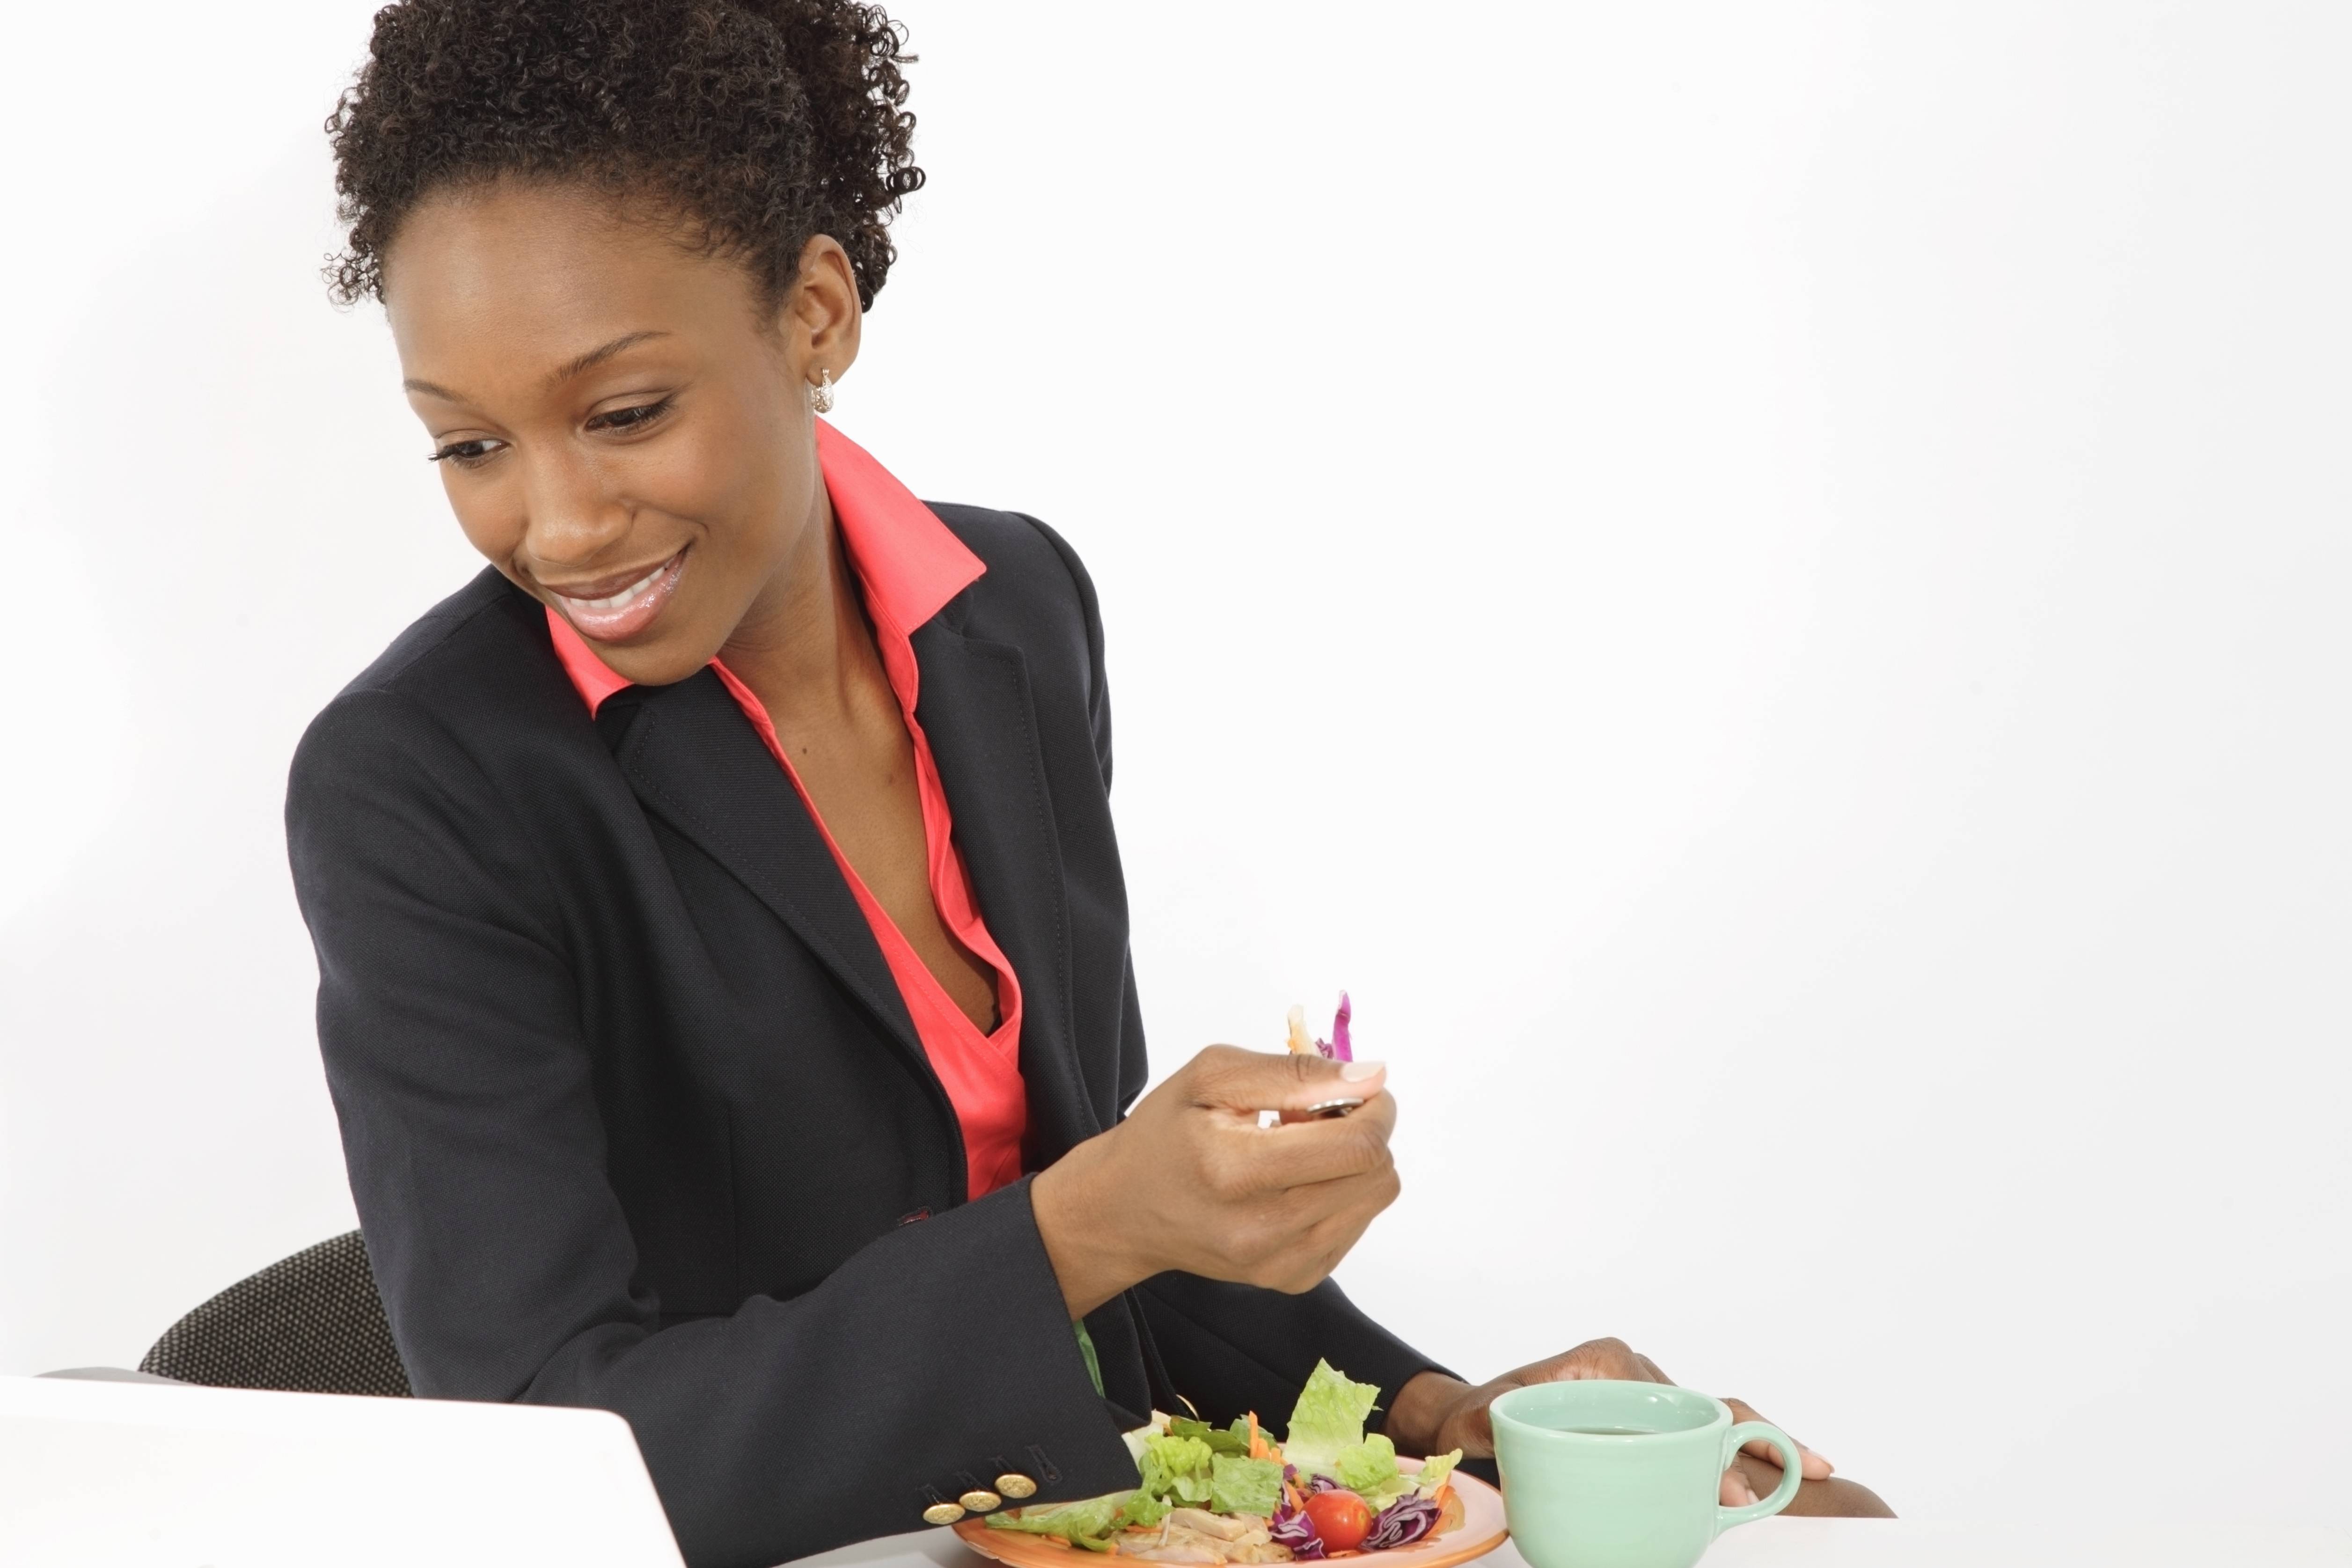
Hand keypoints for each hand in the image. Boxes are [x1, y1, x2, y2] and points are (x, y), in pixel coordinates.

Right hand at [1031, 1047, 1396, 1317]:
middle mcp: (1262, 1230)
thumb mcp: (1212, 1076)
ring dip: (1354, 1163)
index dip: (1375, 1107)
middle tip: (1318, 1115)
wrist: (1123, 1210)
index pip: (1356, 1147)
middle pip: (1376, 1175)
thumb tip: (1372, 1076)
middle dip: (1365, 1130)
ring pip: (1374, 1200)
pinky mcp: (1290, 1280)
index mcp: (1236, 1171)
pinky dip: (1340, 1194)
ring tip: (1302, 1149)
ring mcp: (1279, 1264)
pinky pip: (1356, 1227)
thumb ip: (1294, 1073)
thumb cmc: (1164, 1134)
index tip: (1356, 1089)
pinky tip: (1295, 1181)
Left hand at [1381, 1340, 1835, 1507]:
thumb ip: (1493, 1423)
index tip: (1721, 1481)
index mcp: (1605, 1361)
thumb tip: (1496, 1433)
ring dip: (1763, 1449)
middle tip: (1770, 1490)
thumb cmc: (1480, 1417)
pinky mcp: (1654, 1425)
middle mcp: (1636, 1374)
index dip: (1698, 1439)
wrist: (1475, 1419)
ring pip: (1716, 1421)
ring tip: (1815, 1469)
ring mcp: (1649, 1399)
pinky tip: (1787, 1474)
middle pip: (1704, 1407)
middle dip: (1748, 1446)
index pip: (1664, 1397)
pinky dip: (1746, 1455)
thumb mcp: (1484, 1416)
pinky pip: (1704, 1438)